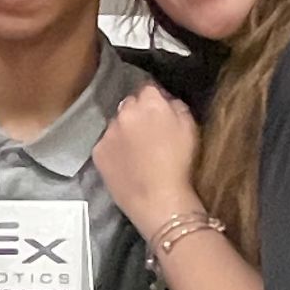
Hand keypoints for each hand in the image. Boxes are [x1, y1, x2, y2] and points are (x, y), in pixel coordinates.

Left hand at [92, 84, 202, 240]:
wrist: (159, 201)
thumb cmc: (181, 165)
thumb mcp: (191, 127)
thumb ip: (176, 105)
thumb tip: (165, 98)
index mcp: (149, 103)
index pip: (148, 88)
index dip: (154, 98)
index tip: (159, 110)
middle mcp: (124, 112)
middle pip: (129, 104)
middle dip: (137, 113)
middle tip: (148, 132)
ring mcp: (108, 132)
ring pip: (116, 124)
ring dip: (124, 131)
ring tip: (135, 151)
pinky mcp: (98, 152)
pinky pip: (105, 144)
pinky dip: (113, 149)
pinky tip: (124, 163)